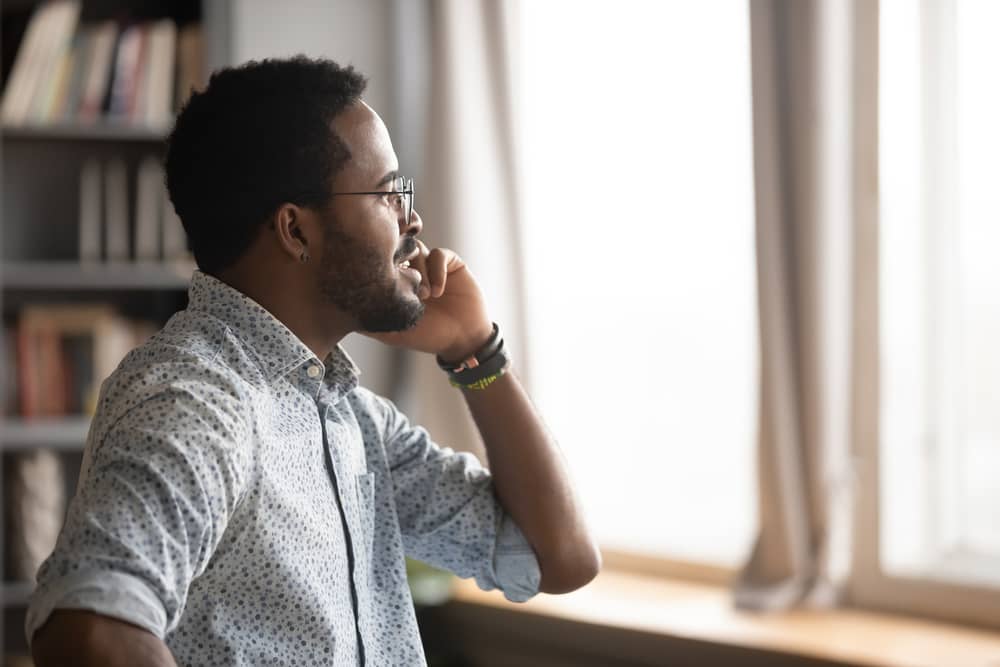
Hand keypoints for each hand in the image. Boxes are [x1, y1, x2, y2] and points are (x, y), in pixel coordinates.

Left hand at [365, 241, 493, 360]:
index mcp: (397, 281)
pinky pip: (439, 254)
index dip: (381, 267)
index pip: (381, 261)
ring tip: (424, 296)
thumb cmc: (428, 336)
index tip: (383, 283)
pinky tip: (438, 291)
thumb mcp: (392, 332)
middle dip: (398, 264)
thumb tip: (341, 314)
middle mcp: (413, 269)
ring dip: (419, 270)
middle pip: (398, 249)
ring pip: (417, 249)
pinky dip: (437, 270)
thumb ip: (369, 322)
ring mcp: (431, 265)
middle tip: (404, 286)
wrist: (462, 338)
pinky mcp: (451, 263)